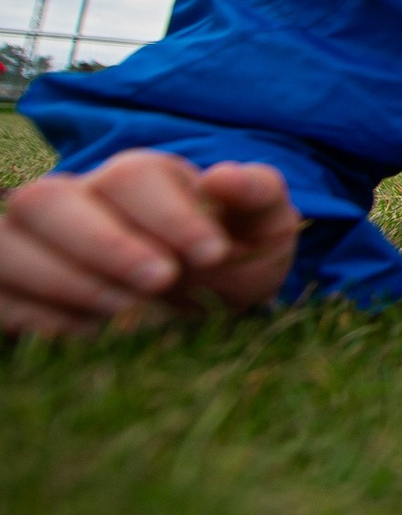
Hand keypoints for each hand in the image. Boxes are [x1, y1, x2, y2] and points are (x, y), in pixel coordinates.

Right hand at [0, 150, 299, 336]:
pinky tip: (91, 337)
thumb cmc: (230, 261)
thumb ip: (256, 196)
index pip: (131, 177)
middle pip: (49, 200)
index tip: (212, 255)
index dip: (168, 215)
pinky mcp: (9, 289)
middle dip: (104, 245)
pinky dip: (36, 317)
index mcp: (139, 177)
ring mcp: (31, 243)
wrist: (201, 314)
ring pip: (6, 243)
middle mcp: (74, 200)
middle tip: (162, 283)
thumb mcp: (263, 229)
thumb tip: (223, 177)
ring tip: (126, 315)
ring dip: (63, 280)